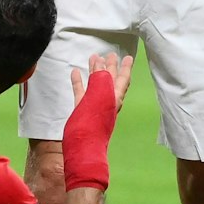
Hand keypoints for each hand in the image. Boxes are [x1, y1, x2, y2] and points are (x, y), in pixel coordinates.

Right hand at [63, 53, 132, 191]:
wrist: (81, 149)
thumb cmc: (92, 125)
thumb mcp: (99, 98)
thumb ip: (101, 80)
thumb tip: (101, 65)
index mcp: (114, 98)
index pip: (122, 79)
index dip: (125, 68)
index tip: (127, 56)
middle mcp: (107, 102)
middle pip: (111, 80)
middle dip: (111, 67)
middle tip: (111, 54)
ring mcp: (94, 107)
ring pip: (96, 85)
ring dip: (95, 72)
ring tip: (92, 58)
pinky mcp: (82, 111)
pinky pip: (81, 92)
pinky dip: (79, 82)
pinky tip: (75, 72)